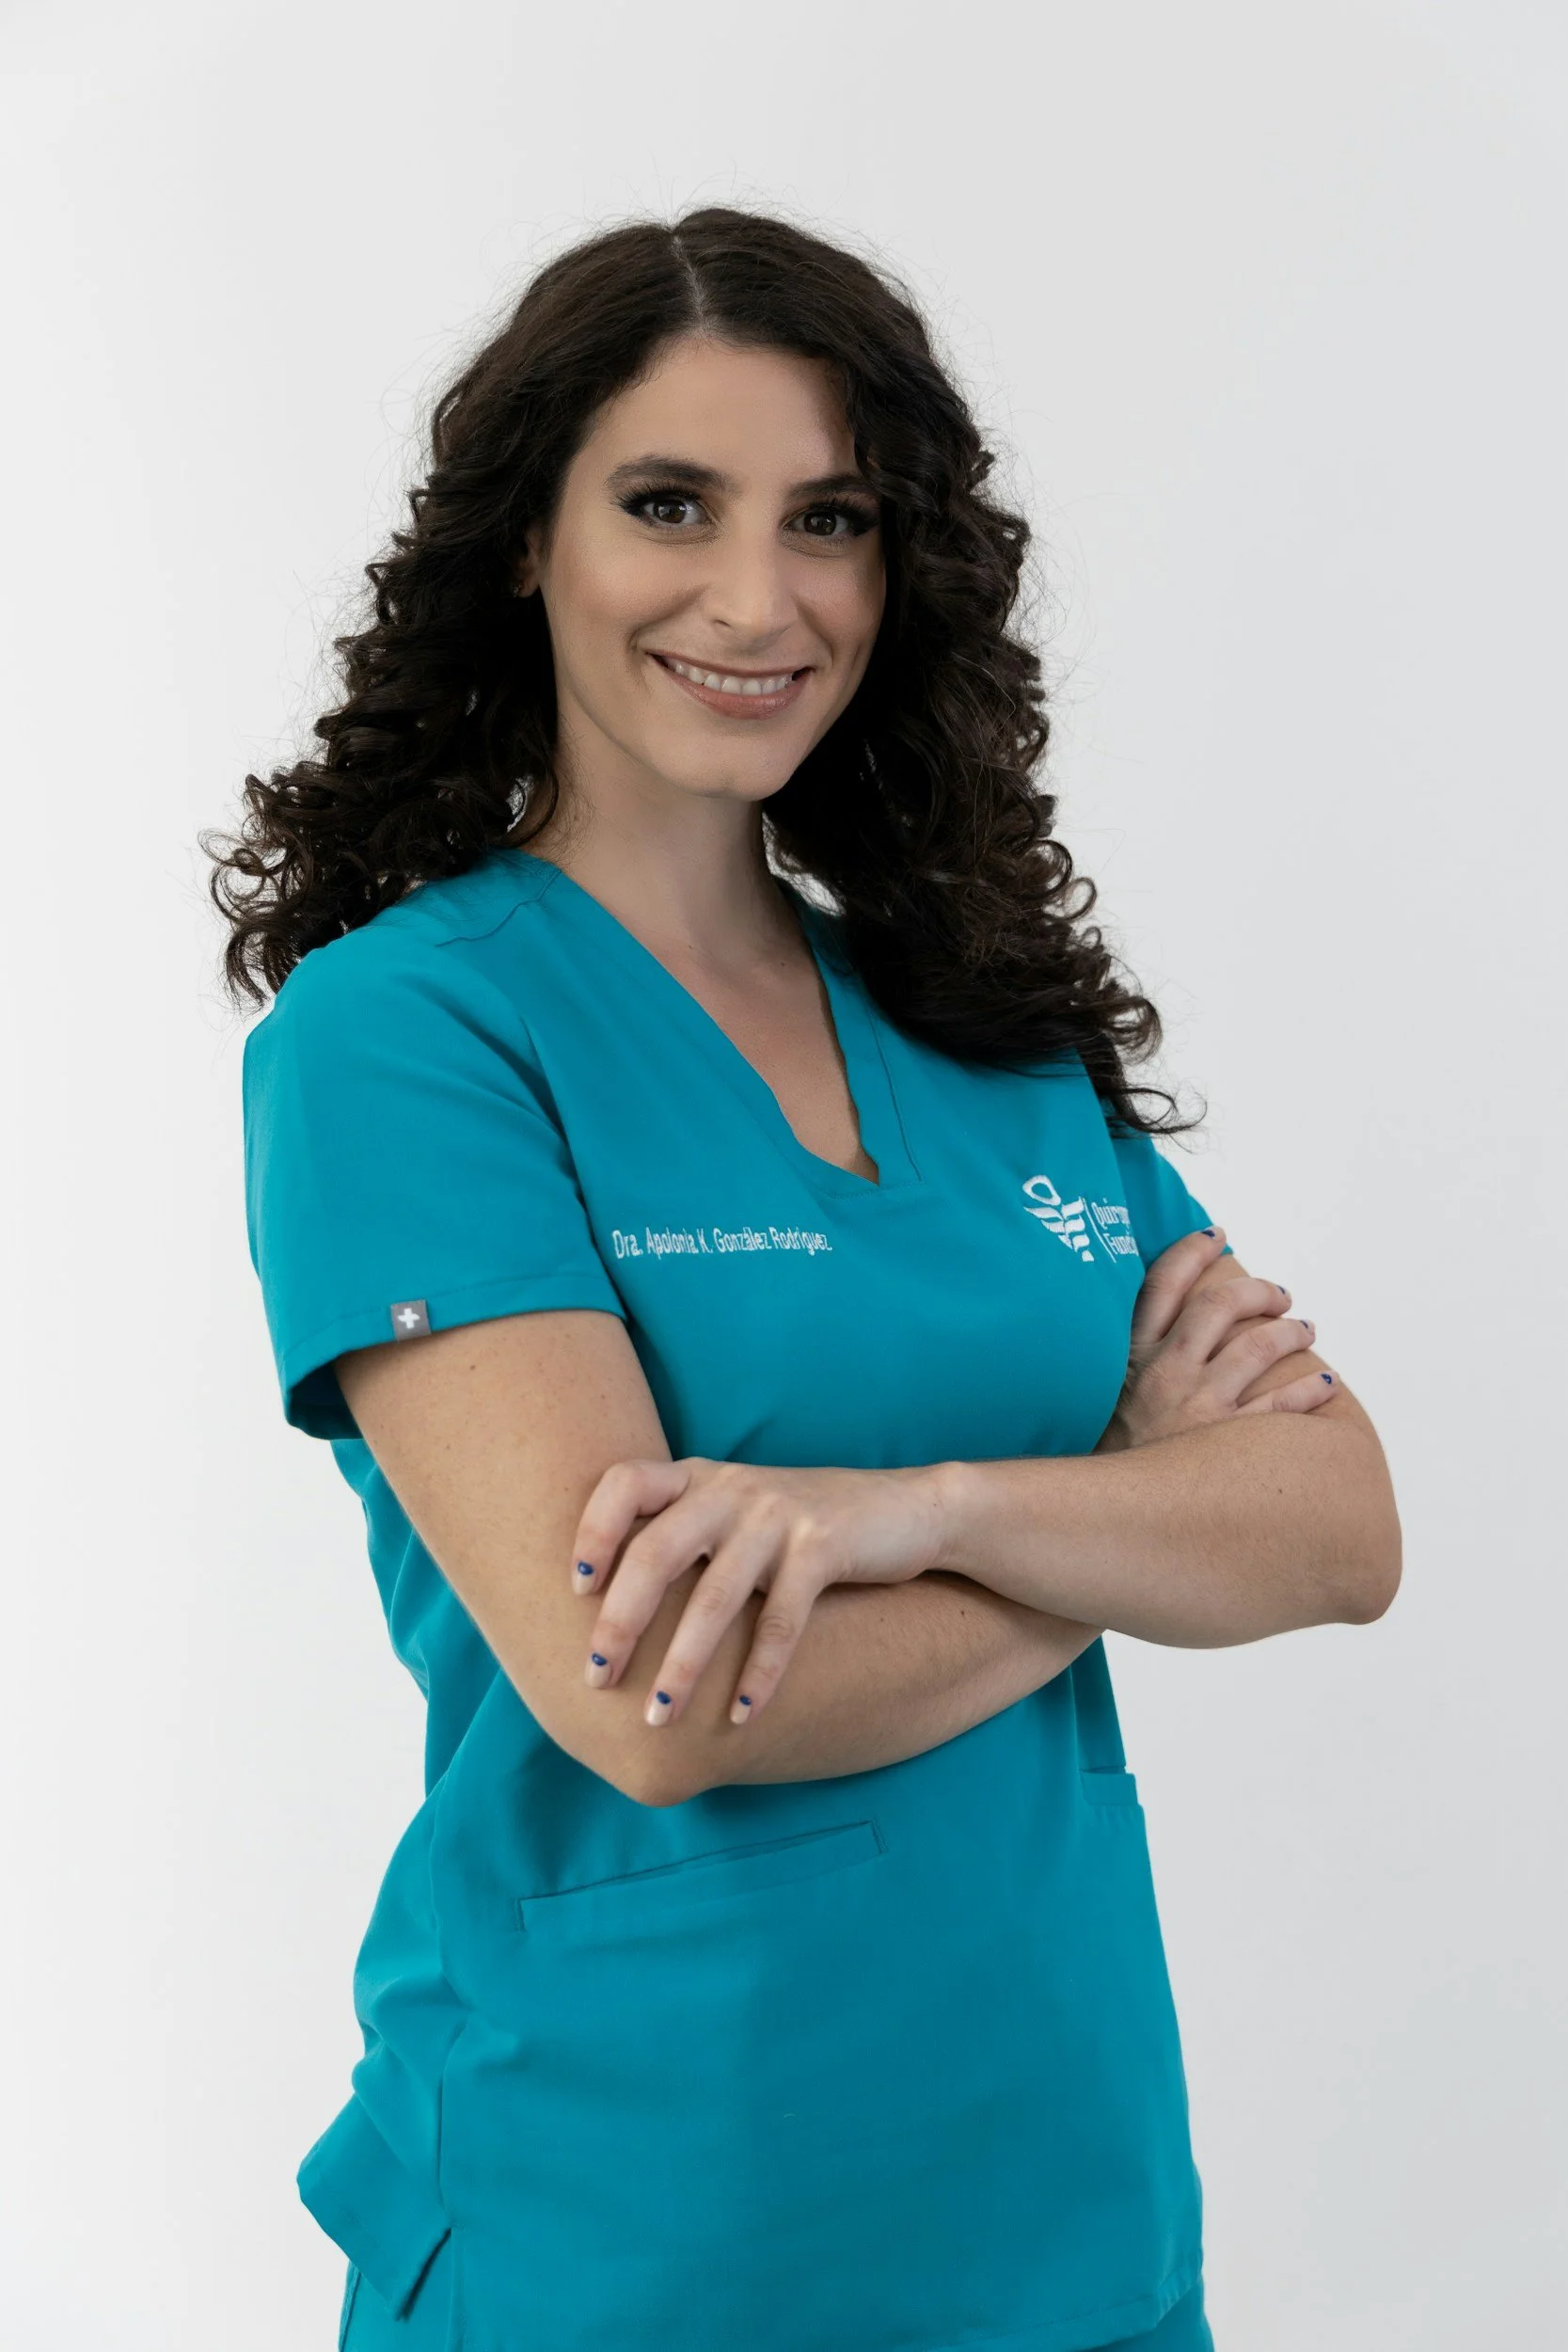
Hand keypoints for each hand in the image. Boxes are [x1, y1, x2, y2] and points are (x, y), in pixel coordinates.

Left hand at [567, 1457, 944, 1730]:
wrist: (907, 1509)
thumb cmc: (803, 1527)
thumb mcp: (739, 1515)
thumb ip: (685, 1538)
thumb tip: (612, 1616)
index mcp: (700, 1477)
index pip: (624, 1482)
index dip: (592, 1531)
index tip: (574, 1590)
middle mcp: (731, 1489)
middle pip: (656, 1551)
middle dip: (621, 1622)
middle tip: (596, 1678)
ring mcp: (777, 1515)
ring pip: (715, 1597)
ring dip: (682, 1665)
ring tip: (657, 1717)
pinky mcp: (824, 1546)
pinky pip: (780, 1620)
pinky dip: (758, 1674)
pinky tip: (741, 1717)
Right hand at [1097, 1225, 1336, 1452]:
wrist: (1098, 1521)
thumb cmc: (1102, 1461)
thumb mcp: (1089, 1405)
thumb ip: (1118, 1371)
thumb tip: (1142, 1345)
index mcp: (1128, 1357)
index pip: (1160, 1284)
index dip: (1190, 1251)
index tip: (1216, 1235)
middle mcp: (1164, 1373)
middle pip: (1220, 1307)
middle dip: (1256, 1291)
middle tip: (1279, 1294)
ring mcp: (1198, 1407)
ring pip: (1259, 1347)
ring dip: (1291, 1332)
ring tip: (1306, 1330)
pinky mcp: (1227, 1445)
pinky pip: (1282, 1406)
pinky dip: (1310, 1390)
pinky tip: (1325, 1385)